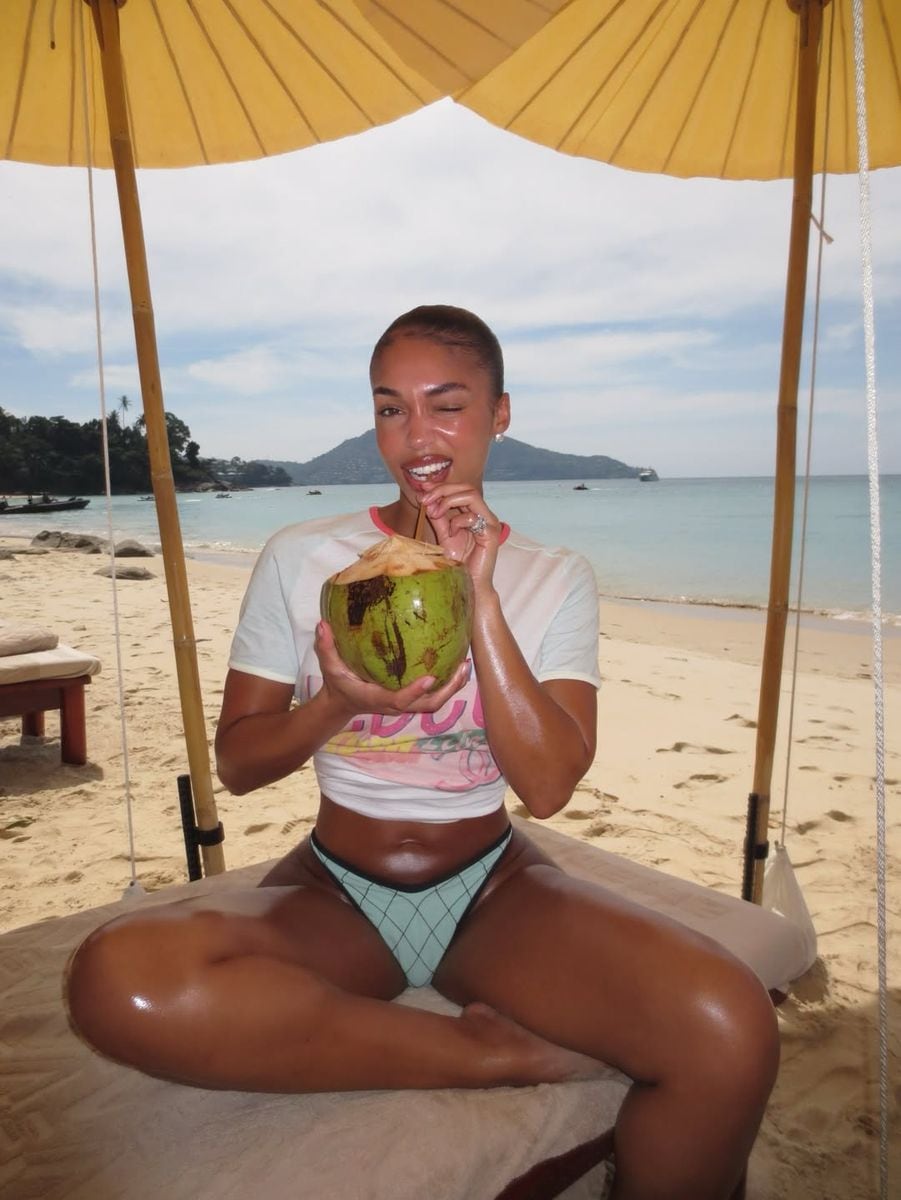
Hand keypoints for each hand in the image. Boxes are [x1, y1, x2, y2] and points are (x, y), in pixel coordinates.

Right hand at [314, 620, 470, 716]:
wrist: (343, 703)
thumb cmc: (338, 683)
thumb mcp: (329, 666)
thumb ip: (326, 647)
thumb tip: (323, 624)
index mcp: (378, 697)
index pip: (400, 700)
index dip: (415, 692)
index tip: (430, 678)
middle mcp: (395, 704)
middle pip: (428, 705)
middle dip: (448, 690)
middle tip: (462, 667)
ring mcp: (405, 703)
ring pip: (435, 702)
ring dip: (453, 686)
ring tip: (466, 664)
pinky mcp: (411, 698)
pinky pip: (434, 694)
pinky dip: (448, 682)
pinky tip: (458, 662)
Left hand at [422, 483, 499, 593]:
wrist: (469, 585)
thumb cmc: (458, 563)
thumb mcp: (444, 534)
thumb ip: (438, 516)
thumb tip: (425, 497)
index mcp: (476, 513)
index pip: (460, 489)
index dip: (441, 486)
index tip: (422, 489)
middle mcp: (485, 515)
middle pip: (466, 487)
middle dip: (442, 490)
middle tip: (425, 499)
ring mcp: (490, 523)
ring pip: (471, 495)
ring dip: (447, 501)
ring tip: (434, 513)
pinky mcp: (491, 533)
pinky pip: (472, 517)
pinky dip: (456, 521)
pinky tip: (450, 533)